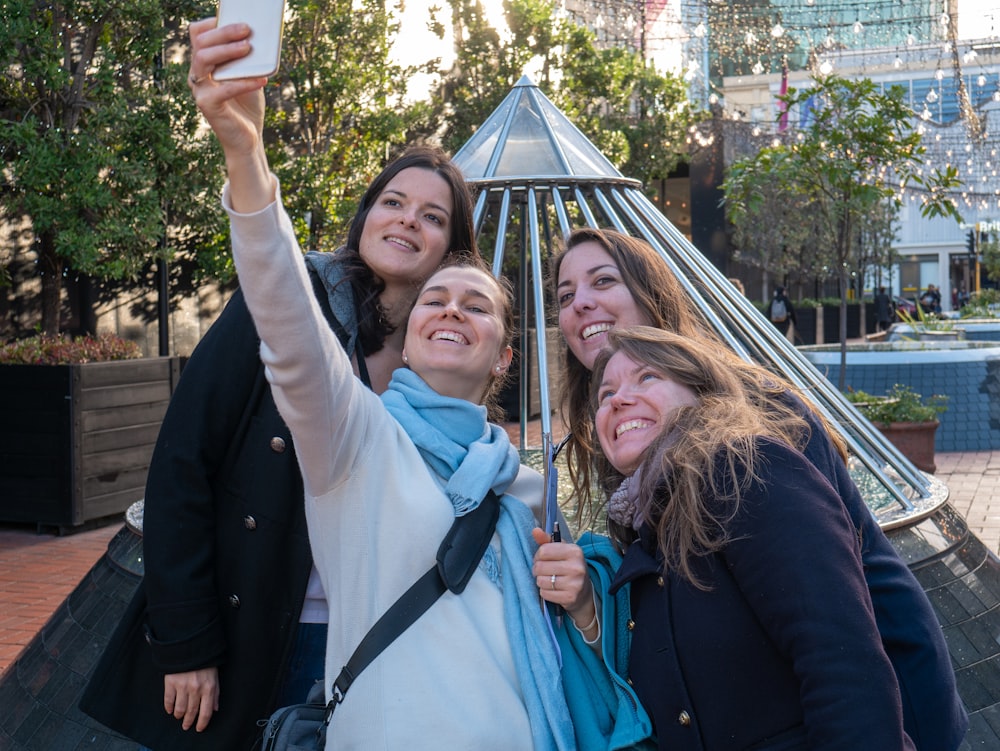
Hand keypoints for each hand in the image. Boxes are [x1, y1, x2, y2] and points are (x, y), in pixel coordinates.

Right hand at [163, 667, 219, 731]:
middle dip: (189, 721)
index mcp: (209, 688)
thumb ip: (215, 694)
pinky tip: (170, 710)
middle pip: (191, 712)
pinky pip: (168, 700)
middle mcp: (196, 689)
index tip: (199, 728)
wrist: (190, 646)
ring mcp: (182, 686)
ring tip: (179, 716)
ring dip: (179, 715)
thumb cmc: (205, 661)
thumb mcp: (215, 676)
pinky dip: (169, 707)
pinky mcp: (171, 682)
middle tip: (186, 726)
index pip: (206, 712)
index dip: (202, 723)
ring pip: (180, 709)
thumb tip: (215, 709)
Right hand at [187, 18, 267, 176]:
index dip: (212, 24)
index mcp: (204, 63)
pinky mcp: (208, 106)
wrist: (248, 138)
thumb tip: (258, 35)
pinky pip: (223, 89)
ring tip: (249, 48)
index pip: (198, 34)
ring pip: (203, 59)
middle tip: (247, 30)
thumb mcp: (249, 75)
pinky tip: (262, 80)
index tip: (236, 21)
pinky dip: (243, 82)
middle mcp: (198, 74)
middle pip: (200, 43)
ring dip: (226, 50)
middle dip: (223, 32)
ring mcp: (200, 89)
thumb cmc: (247, 104)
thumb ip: (248, 58)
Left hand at [531, 527, 595, 629]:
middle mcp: (577, 567)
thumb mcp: (561, 550)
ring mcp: (575, 583)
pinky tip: (552, 589)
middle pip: (540, 567)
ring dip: (540, 581)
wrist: (584, 590)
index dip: (538, 556)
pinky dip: (545, 592)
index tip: (542, 559)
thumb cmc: (569, 566)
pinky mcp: (570, 597)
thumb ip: (546, 540)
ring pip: (541, 581)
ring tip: (548, 580)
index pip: (543, 551)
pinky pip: (545, 593)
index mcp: (574, 551)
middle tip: (544, 571)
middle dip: (537, 570)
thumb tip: (535, 530)